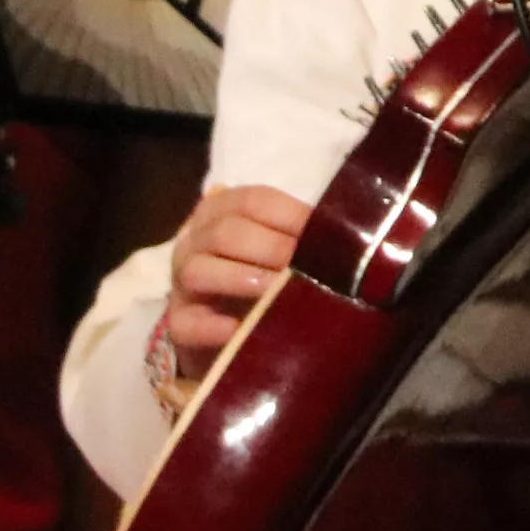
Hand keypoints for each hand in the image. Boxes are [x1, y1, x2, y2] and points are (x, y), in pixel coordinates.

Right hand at [163, 184, 315, 378]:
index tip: (323, 233)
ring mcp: (181, 283)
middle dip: (271, 247)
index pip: (252, 200)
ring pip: (199, 270)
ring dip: (241, 278)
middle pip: (225, 232)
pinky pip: (185, 322)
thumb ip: (301, 238)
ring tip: (275, 290)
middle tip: (304, 266)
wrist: (224, 327)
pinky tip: (237, 329)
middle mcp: (195, 242)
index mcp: (222, 213)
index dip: (290, 214)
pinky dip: (211, 326)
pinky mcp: (178, 324)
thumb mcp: (279, 251)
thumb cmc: (262, 276)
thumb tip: (351, 238)